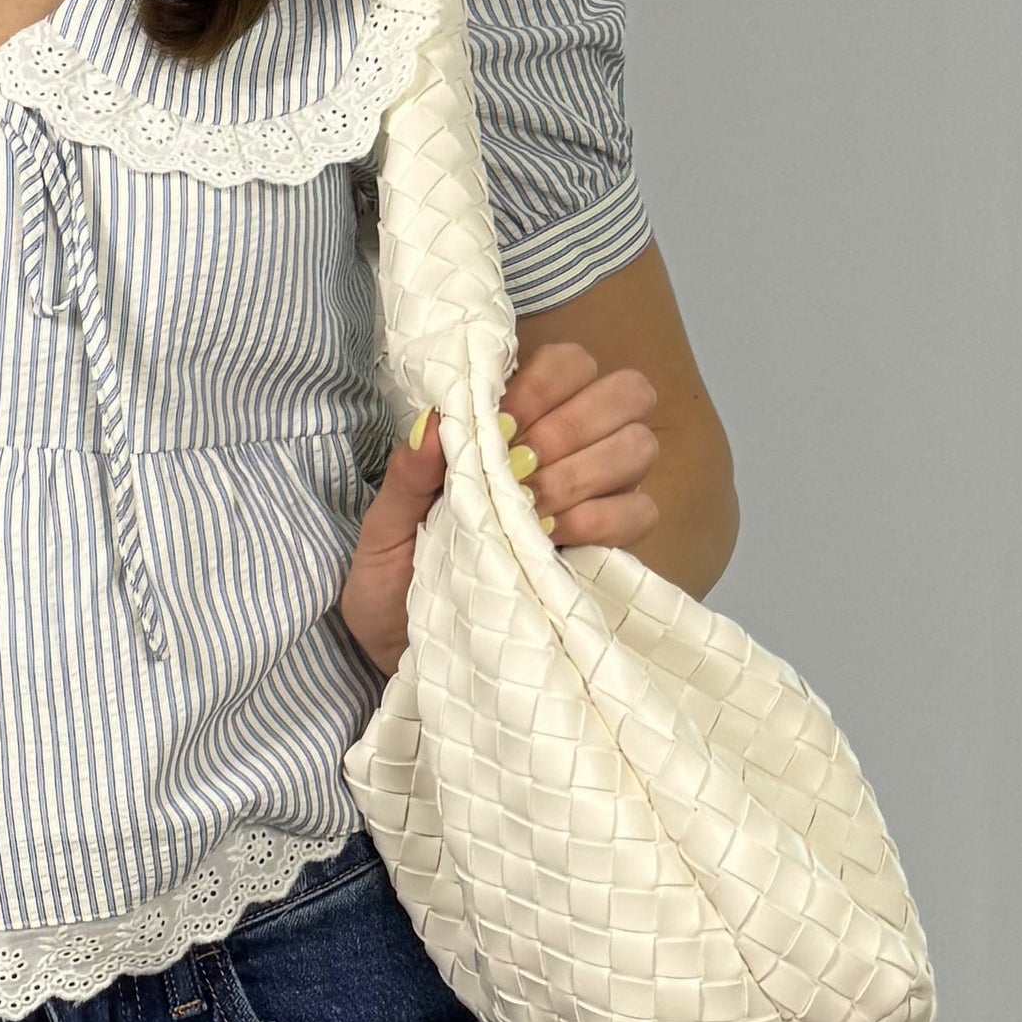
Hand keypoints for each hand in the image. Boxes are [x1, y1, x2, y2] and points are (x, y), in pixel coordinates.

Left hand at [332, 343, 668, 678]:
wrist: (404, 657)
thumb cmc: (391, 584)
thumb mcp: (381, 531)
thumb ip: (406, 475)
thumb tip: (436, 419)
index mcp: (509, 423)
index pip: (569, 364)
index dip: (548, 383)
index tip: (504, 420)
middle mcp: (563, 450)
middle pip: (624, 394)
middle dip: (571, 425)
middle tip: (521, 467)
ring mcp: (590, 498)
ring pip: (637, 448)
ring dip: (585, 471)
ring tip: (531, 507)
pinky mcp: (604, 551)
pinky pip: (640, 513)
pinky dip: (600, 518)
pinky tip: (552, 537)